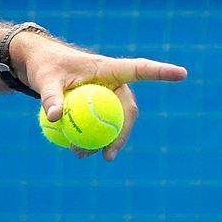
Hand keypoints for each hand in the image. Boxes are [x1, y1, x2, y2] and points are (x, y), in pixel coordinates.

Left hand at [15, 34, 187, 159]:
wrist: (39, 66)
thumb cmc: (46, 66)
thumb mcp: (44, 79)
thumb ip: (50, 96)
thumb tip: (54, 118)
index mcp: (108, 68)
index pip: (138, 69)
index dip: (160, 72)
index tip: (182, 73)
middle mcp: (114, 82)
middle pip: (127, 109)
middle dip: (121, 133)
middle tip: (108, 154)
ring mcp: (108, 96)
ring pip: (115, 121)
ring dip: (104, 140)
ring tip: (81, 155)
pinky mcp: (99, 106)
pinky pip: (101, 124)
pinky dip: (92, 138)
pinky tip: (80, 152)